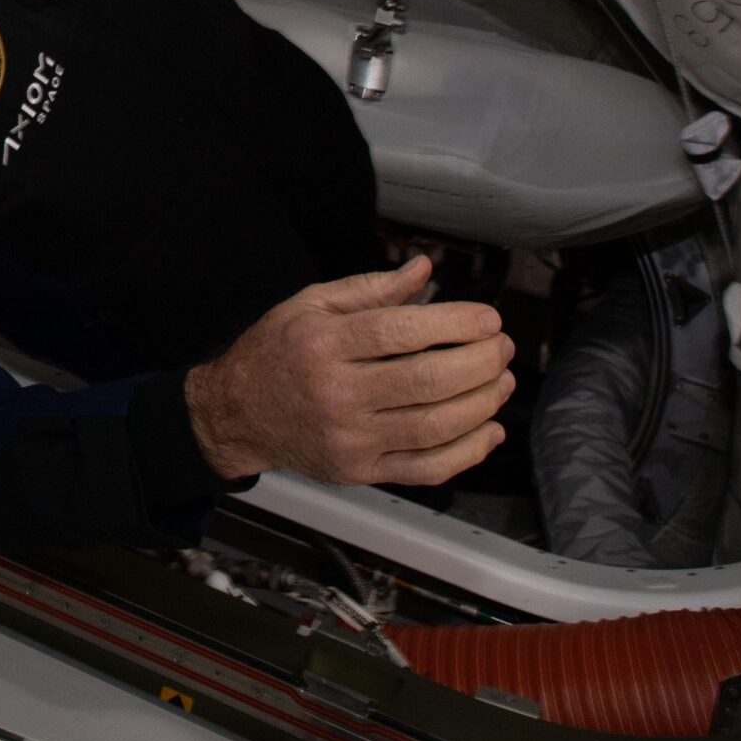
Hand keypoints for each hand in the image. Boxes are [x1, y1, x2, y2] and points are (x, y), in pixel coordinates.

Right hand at [183, 254, 514, 486]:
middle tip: (503, 347)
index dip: (455, 323)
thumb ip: (372, 288)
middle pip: (426, 381)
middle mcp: (335, 394)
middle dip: (480, 362)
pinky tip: (490, 429)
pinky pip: (426, 469)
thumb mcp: (312, 303)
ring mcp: (349, 439)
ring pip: (435, 427)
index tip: (489, 318)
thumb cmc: (279, 350)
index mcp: (323, 343)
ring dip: (483, 403)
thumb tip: (425, 268)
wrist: (237, 413)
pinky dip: (468, 452)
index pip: (401, 331)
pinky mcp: (360, 472)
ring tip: (503, 380)